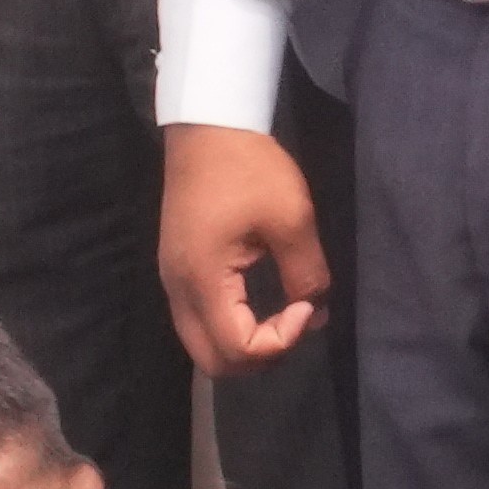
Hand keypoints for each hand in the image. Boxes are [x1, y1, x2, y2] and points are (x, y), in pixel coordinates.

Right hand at [157, 117, 323, 374]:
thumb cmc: (249, 167)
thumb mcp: (292, 218)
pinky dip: (230, 327)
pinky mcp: (176, 271)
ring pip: (202, 345)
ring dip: (244, 344)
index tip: (306, 305)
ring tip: (281, 314)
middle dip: (260, 356)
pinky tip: (258, 303)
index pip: (237, 349)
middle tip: (294, 321)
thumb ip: (307, 273)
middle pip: (213, 361)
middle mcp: (178, 290)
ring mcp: (172, 282)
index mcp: (203, 279)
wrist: (207, 126)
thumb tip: (316, 313)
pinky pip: (198, 322)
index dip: (280, 341)